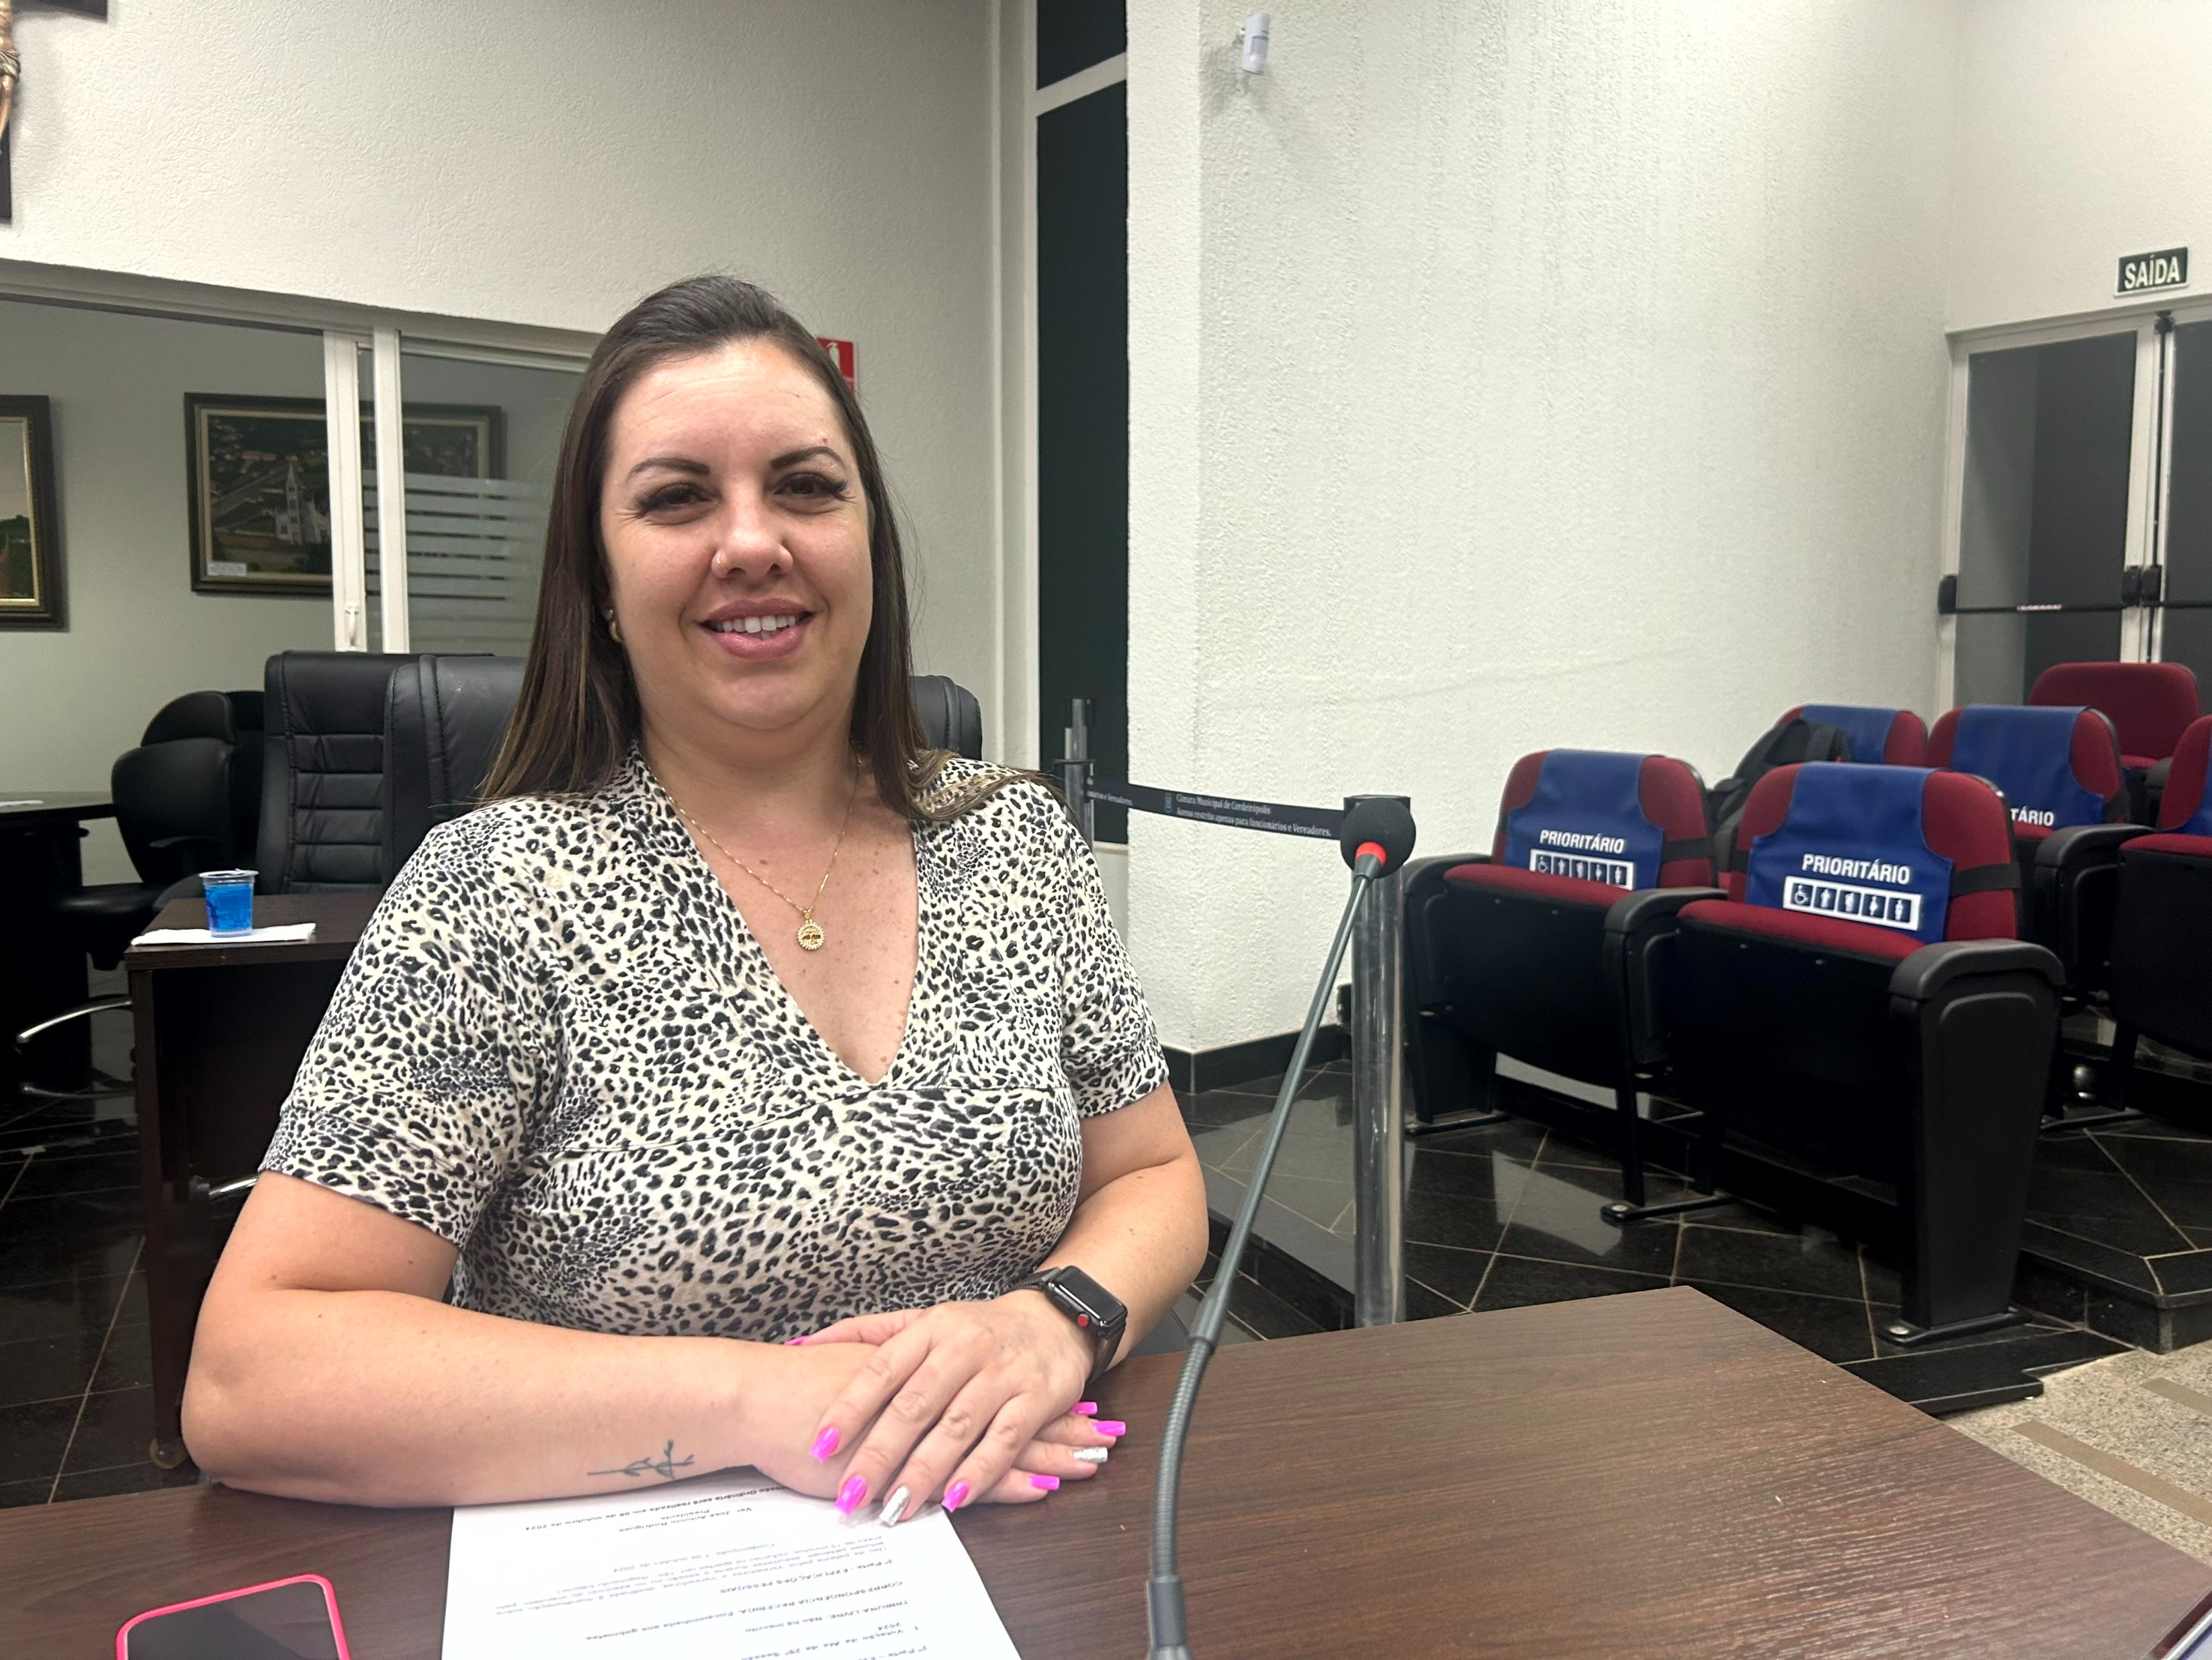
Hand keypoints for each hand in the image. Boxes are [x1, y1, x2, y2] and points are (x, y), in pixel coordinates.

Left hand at [794, 1298, 1121, 1520]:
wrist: (1058, 1318)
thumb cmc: (979, 1328)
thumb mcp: (924, 1319)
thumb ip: (865, 1334)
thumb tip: (801, 1343)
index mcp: (931, 1328)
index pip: (882, 1369)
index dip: (849, 1407)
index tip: (819, 1445)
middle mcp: (965, 1346)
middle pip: (915, 1404)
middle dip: (879, 1453)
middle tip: (850, 1494)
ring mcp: (1003, 1372)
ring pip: (957, 1426)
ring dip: (924, 1471)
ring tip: (894, 1507)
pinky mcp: (1038, 1397)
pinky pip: (1005, 1438)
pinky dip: (980, 1470)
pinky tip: (956, 1498)